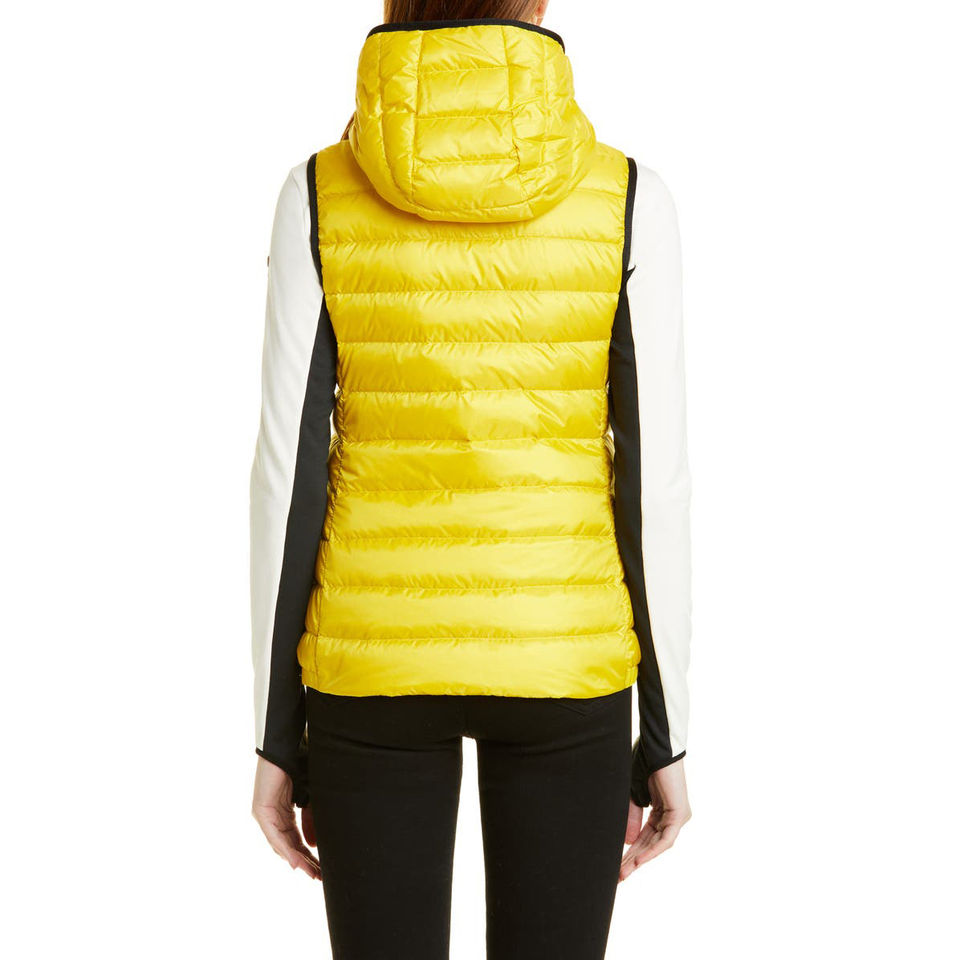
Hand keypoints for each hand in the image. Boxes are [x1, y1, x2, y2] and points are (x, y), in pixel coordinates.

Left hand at [252, 756, 321, 879]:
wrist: (288, 748)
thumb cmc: (300, 767)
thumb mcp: (310, 798)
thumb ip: (310, 822)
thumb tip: (313, 846)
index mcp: (284, 814)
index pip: (296, 841)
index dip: (309, 856)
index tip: (322, 869)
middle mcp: (272, 818)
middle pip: (289, 846)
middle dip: (305, 862)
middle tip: (319, 877)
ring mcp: (265, 816)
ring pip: (281, 845)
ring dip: (298, 860)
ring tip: (312, 873)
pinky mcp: (261, 812)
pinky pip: (275, 836)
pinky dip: (286, 849)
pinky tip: (297, 861)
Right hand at [619, 758, 690, 880]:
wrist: (655, 749)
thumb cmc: (644, 765)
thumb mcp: (633, 796)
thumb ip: (632, 818)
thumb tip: (629, 843)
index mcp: (660, 811)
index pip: (644, 838)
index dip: (630, 852)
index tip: (616, 867)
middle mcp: (671, 817)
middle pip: (650, 844)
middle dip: (633, 861)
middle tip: (618, 877)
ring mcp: (678, 816)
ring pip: (657, 845)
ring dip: (640, 860)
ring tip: (624, 873)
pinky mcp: (680, 814)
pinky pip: (665, 839)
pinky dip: (652, 850)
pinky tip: (638, 861)